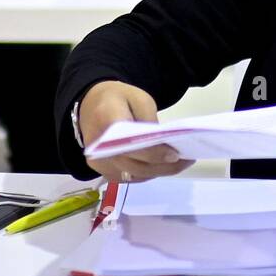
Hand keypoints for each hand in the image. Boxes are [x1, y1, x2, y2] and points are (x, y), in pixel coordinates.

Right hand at [79, 80, 193, 182]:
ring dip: (158, 172)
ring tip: (180, 164)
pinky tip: (162, 166)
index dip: (154, 154)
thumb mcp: (139, 98)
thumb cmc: (117, 98)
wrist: (89, 104)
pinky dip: (147, 173)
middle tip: (186, 161)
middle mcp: (98, 147)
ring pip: (133, 175)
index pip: (131, 146)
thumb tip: (163, 144)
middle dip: (163, 166)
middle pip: (134, 165)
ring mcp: (98, 162)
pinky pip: (128, 177)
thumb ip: (150, 120)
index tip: (175, 154)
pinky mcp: (101, 170)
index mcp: (106, 122)